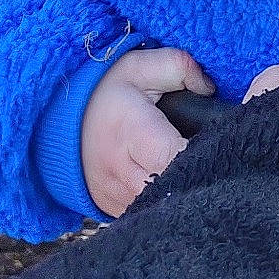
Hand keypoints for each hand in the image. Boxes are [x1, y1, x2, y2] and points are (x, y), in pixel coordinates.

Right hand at [81, 46, 214, 218]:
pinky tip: (175, 185)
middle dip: (196, 177)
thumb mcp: (140, 64)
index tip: (217, 147)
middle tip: (214, 161)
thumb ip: (179, 67)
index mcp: (130, 130)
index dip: (199, 156)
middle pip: (168, 189)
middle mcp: (119, 169)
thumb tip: (209, 88)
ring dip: (181, 193)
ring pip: (158, 208)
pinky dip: (163, 203)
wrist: (60, 119)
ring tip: (195, 171)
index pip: (170, 156)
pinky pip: (145, 214)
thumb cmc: (108, 90)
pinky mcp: (111, 208)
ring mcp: (114, 194)